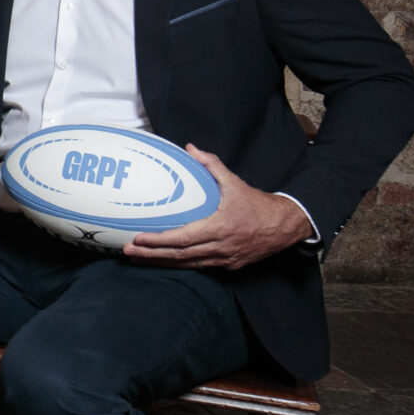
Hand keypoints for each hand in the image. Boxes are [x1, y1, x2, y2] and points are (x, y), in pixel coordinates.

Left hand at [122, 146, 312, 270]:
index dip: (159, 241)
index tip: (138, 239)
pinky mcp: (229, 266)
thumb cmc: (258, 205)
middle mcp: (220, 247)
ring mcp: (224, 259)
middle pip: (179, 256)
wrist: (285, 226)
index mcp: (220, 228)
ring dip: (161, 263)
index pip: (183, 239)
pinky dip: (180, 264)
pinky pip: (200, 266)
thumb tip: (190, 148)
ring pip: (187, 265)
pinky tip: (163, 260)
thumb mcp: (235, 182)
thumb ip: (211, 165)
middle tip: (128, 252)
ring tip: (138, 259)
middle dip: (151, 256)